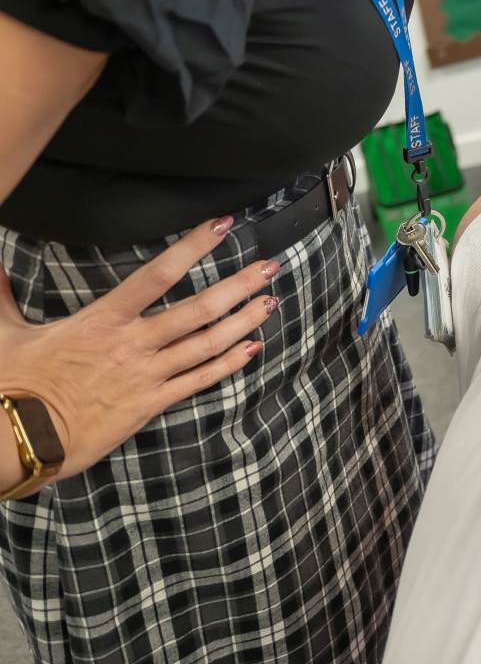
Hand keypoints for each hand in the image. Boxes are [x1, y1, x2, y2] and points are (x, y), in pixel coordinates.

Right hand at [0, 217, 278, 496]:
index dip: (193, 247)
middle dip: (238, 285)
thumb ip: (3, 295)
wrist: (16, 438)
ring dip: (243, 322)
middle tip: (270, 265)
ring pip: (207, 344)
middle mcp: (133, 343)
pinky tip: (253, 348)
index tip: (223, 225)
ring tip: (271, 301)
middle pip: (198, 309)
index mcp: (102, 320)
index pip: (157, 274)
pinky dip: (228, 364)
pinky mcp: (150, 405)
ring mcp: (146, 375)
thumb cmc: (12, 383)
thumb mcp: (5, 332)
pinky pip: (198, 382)